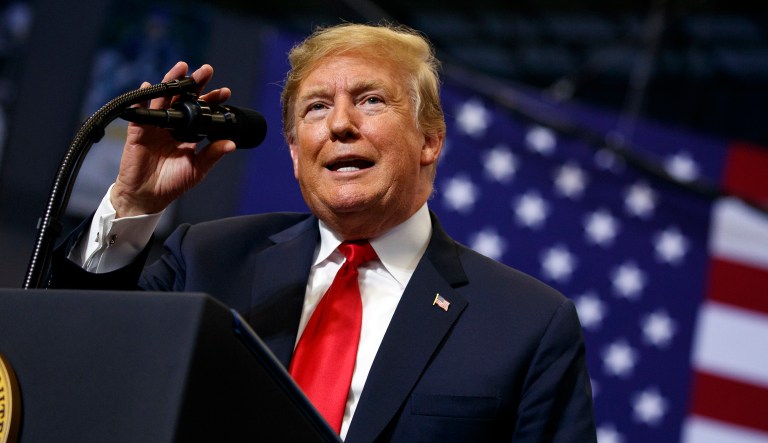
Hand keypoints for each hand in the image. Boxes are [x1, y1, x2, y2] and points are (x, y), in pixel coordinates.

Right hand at [110, 61, 236, 217]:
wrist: (147, 196)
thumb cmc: (172, 183)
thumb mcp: (197, 169)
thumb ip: (212, 155)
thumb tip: (231, 143)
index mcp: (188, 133)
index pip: (202, 112)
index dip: (211, 101)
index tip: (225, 91)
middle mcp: (172, 125)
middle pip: (184, 99)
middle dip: (194, 83)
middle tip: (207, 70)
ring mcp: (155, 126)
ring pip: (164, 99)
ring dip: (171, 82)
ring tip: (182, 68)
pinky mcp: (138, 131)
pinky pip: (140, 112)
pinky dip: (143, 99)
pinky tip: (148, 86)